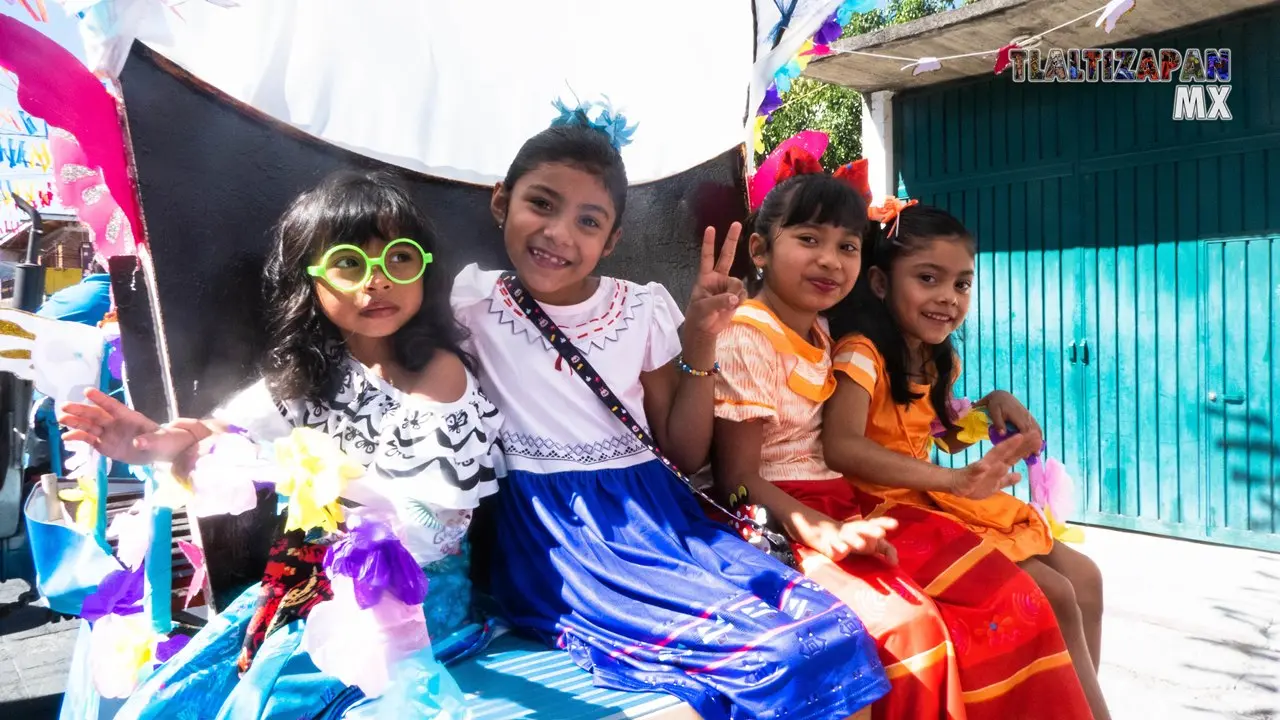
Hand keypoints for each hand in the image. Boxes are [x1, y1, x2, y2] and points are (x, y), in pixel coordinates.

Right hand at [59, 388, 209, 470]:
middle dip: (81, 411)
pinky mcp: (105, 445)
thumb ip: (149, 441)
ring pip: (89, 426)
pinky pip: (89, 439)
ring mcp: (109, 433)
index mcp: (129, 416)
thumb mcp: (160, 441)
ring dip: (75, 422)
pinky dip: (78, 437)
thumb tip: (137, 443)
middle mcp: (115, 423)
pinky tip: (66, 437)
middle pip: (96, 415)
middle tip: (64, 406)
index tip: (87, 391)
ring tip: (61, 420)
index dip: (101, 399)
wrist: (159, 451)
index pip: (113, 405)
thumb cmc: (162, 440)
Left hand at [684, 223, 747, 340]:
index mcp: (706, 277)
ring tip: (725, 305)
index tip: (710, 228)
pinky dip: (739, 301)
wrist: (705, 329)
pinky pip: (743, 294)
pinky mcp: (736, 296)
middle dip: (731, 239)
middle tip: (735, 223)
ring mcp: (728, 286)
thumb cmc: (699, 315)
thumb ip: (719, 301)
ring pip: (737, 283)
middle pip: (726, 256)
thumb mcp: (703, 308)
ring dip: (734, 295)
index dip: (709, 243)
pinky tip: (732, 307)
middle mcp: (718, 278)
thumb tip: (734, 297)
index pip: (707, 257)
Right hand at [817, 517, 898, 563]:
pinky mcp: (834, 543)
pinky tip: (844, 550)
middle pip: (864, 527)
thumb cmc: (859, 540)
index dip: (886, 522)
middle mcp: (856, 529)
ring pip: (849, 535)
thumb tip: (895, 563)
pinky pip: (836, 544)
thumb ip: (888, 550)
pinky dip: (839, 546)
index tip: (895, 524)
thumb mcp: (876, 545)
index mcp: (868, 528)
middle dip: (872, 529)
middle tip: (881, 533)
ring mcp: (844, 535)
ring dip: (855, 539)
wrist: (831, 538)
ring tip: (861, 545)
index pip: (877, 522)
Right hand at [948, 433, 1038, 498]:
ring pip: (995, 457)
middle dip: (1021, 442)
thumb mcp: (995, 484)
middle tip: (1034, 432)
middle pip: (1008, 451)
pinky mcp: (970, 475)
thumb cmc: (976, 484)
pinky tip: (984, 466)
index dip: (1025, 448)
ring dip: (1005, 447)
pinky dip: (979, 469)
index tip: (1038, 438)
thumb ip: (1007, 479)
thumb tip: (1020, 475)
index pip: (1014, 455)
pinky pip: (975, 472)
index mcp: (998, 465)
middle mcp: (991, 463)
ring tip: (1017, 438)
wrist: (956, 486)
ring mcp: (981, 468)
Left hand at [982, 390, 1042, 448]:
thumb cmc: (996, 405)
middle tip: (1034, 456)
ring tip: (1036, 453)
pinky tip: (1036, 445)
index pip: (1025, 430)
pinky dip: (1037, 436)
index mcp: (1018, 416)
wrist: (1001, 396)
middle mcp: (1026, 417)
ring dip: (1038, 441)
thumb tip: (1002, 434)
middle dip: (1035, 444)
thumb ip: (999, 423)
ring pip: (1037, 430)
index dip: (1027, 442)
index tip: (1026, 451)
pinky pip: (1036, 428)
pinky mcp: (1029, 418)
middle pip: (1034, 432)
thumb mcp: (994, 412)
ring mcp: (1029, 417)